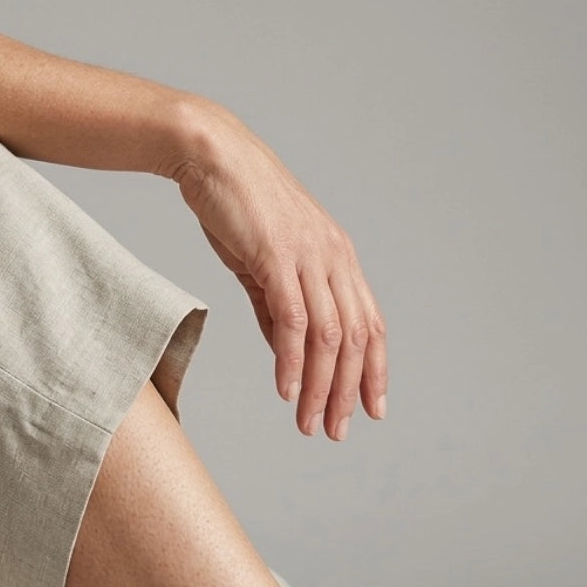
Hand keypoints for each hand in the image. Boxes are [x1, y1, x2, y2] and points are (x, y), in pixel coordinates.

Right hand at [174, 103, 387, 441]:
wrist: (211, 156)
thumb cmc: (237, 207)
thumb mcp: (266, 263)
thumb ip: (278, 309)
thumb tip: (287, 353)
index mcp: (339, 259)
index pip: (370, 325)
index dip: (375, 371)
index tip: (371, 409)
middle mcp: (334, 259)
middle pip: (355, 339)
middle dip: (347, 392)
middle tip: (336, 430)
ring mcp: (309, 257)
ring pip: (328, 337)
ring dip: (319, 387)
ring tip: (309, 422)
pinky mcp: (277, 257)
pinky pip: (292, 320)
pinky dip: (291, 361)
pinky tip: (286, 391)